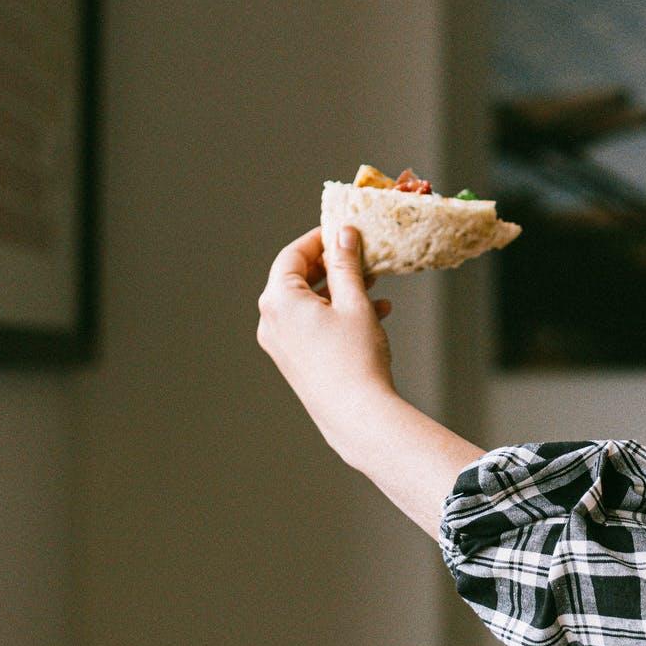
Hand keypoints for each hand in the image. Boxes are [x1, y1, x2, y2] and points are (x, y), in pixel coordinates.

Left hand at [257, 224, 398, 461]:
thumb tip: (343, 235)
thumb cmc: (355, 358)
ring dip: (339, 290)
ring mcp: (280, 343)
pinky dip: (336, 314)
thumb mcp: (354, 302)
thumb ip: (346, 265)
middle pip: (298, 278)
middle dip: (332, 266)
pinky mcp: (294, 360)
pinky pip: (311, 325)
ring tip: (373, 285)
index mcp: (279, 300)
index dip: (318, 239)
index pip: (292, 255)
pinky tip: (373, 313)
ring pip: (308, 303)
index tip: (341, 231)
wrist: (357, 414)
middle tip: (360, 255)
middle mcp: (271, 321)